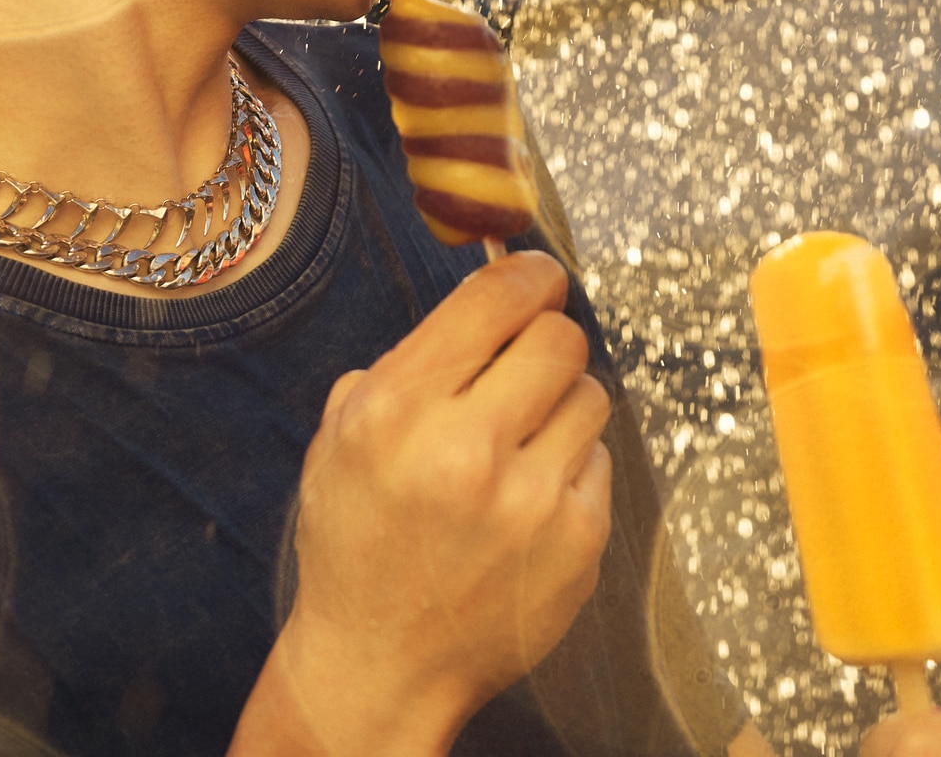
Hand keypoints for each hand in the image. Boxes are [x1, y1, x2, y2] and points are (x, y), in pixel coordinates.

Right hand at [245, 251, 615, 754]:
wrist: (381, 666)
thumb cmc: (359, 541)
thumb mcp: (341, 441)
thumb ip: (404, 364)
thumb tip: (486, 298)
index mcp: (398, 412)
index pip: (495, 298)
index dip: (527, 275)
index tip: (537, 278)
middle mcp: (466, 451)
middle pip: (560, 338)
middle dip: (545, 342)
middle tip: (524, 366)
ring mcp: (530, 501)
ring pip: (591, 396)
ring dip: (561, 407)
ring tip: (519, 445)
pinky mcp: (578, 542)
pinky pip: (599, 460)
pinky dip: (570, 469)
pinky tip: (528, 502)